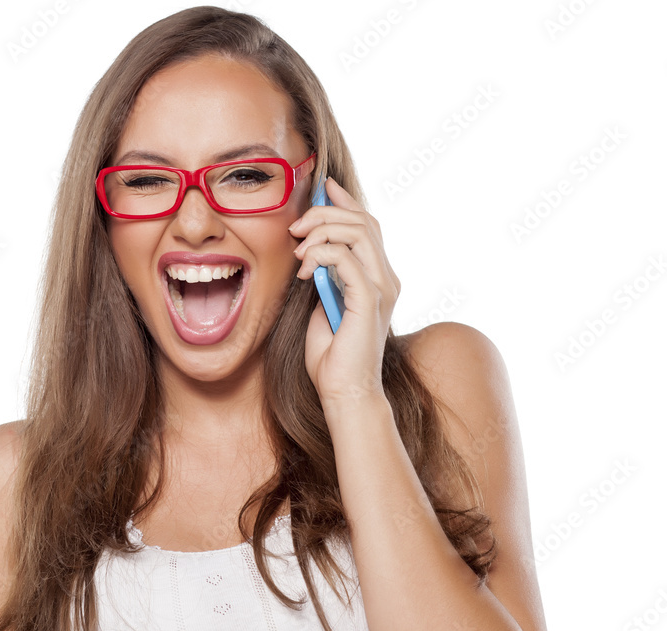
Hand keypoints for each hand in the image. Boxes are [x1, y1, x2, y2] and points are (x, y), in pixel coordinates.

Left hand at [288, 177, 400, 404]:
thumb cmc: (331, 355)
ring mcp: (382, 288)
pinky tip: (304, 272)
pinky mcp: (370, 301)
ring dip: (321, 232)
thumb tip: (310, 252)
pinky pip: (347, 259)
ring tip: (297, 250)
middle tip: (295, 227)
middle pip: (364, 221)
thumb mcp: (322, 304)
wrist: (343, 391)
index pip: (368, 225)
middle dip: (325, 214)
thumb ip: (324, 277)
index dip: (346, 201)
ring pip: (359, 233)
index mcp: (377, 277)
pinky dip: (321, 256)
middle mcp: (386, 278)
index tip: (322, 187)